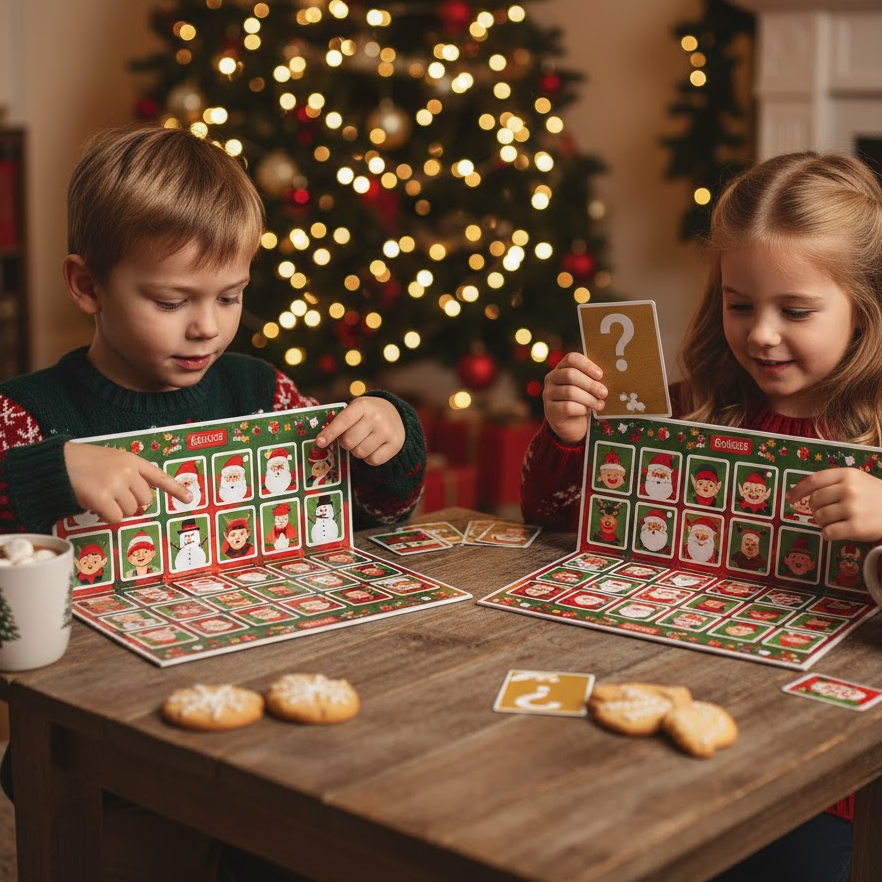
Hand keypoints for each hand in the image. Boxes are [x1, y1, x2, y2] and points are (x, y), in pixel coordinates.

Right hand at [64, 442, 191, 524]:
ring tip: (100, 497)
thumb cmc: (80, 463)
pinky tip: (95, 506)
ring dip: (117, 510)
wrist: (54, 463)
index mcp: (131, 460)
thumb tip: (140, 502)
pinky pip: (116, 518)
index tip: (190, 498)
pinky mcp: (102, 497)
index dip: (175, 488)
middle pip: (145, 500)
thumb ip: (127, 475)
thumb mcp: (109, 460)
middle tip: (113, 497)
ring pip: (131, 510)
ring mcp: (115, 483)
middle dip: (131, 503)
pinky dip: (107, 517)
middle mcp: (127, 471)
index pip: (158, 476)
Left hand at [316, 397, 403, 464]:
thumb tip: (321, 441)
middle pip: (348, 441)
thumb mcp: (355, 409)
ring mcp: (387, 431)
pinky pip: (373, 460)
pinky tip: (373, 447)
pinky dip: (369, 458)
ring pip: (360, 453)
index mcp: (362, 405)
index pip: (343, 421)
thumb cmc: (367, 414)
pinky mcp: (395, 444)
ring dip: (357, 451)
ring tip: (364, 441)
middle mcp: (376, 417)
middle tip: (351, 437)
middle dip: (345, 443)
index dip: (329, 433)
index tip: (319, 443)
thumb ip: (340, 421)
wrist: (395, 414)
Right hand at [542, 351, 607, 444]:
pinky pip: (567, 407)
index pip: (571, 358)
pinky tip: (587, 412)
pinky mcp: (550, 410)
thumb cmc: (582, 401)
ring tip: (600, 404)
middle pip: (570, 375)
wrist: (571, 424)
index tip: (600, 375)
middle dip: (590, 384)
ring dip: (589, 398)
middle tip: (604, 393)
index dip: (587, 365)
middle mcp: (551, 378)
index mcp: (562, 368)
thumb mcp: (587, 387)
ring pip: (570, 392)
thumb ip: (593, 379)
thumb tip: (613, 376)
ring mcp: (548, 394)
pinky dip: (581, 409)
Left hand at [787, 468, 881, 541]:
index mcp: (847, 475)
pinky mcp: (856, 528)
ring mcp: (852, 508)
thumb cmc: (875, 496)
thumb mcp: (858, 481)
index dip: (798, 490)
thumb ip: (834, 483)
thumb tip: (803, 493)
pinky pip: (828, 533)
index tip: (790, 498)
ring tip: (837, 522)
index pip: (813, 480)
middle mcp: (849, 489)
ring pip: (819, 517)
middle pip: (814, 501)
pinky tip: (838, 532)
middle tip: (826, 513)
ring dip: (823, 522)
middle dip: (815, 509)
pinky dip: (828, 534)